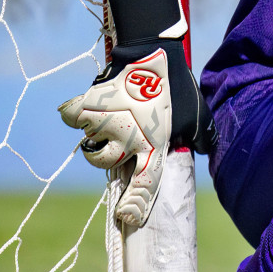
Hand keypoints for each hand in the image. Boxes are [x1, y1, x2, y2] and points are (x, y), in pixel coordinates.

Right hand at [59, 0, 213, 226]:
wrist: (153, 53)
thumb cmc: (174, 86)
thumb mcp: (192, 116)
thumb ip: (192, 136)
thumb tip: (201, 147)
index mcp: (156, 144)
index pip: (147, 182)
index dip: (137, 203)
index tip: (126, 218)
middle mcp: (130, 139)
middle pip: (103, 163)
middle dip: (104, 153)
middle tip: (115, 132)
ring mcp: (108, 124)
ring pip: (88, 143)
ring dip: (95, 129)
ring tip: (112, 110)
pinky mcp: (90, 105)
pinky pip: (71, 117)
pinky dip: (76, 110)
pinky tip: (94, 99)